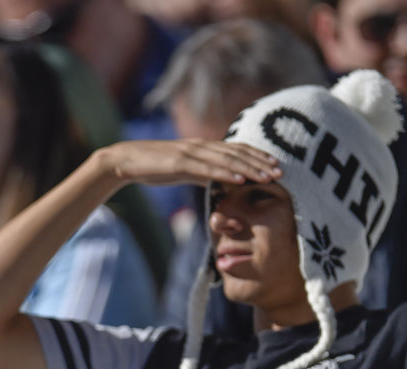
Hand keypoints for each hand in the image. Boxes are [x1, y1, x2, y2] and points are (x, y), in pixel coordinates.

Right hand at [93, 139, 281, 188]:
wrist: (126, 160)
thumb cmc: (154, 167)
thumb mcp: (184, 171)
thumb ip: (203, 175)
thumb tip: (220, 183)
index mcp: (203, 148)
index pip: (236, 150)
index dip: (257, 156)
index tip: (276, 166)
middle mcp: (201, 146)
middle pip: (237, 153)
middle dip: (260, 162)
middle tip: (281, 172)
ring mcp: (191, 153)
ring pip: (227, 159)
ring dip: (250, 167)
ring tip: (268, 176)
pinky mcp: (180, 162)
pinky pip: (207, 169)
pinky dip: (226, 173)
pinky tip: (240, 179)